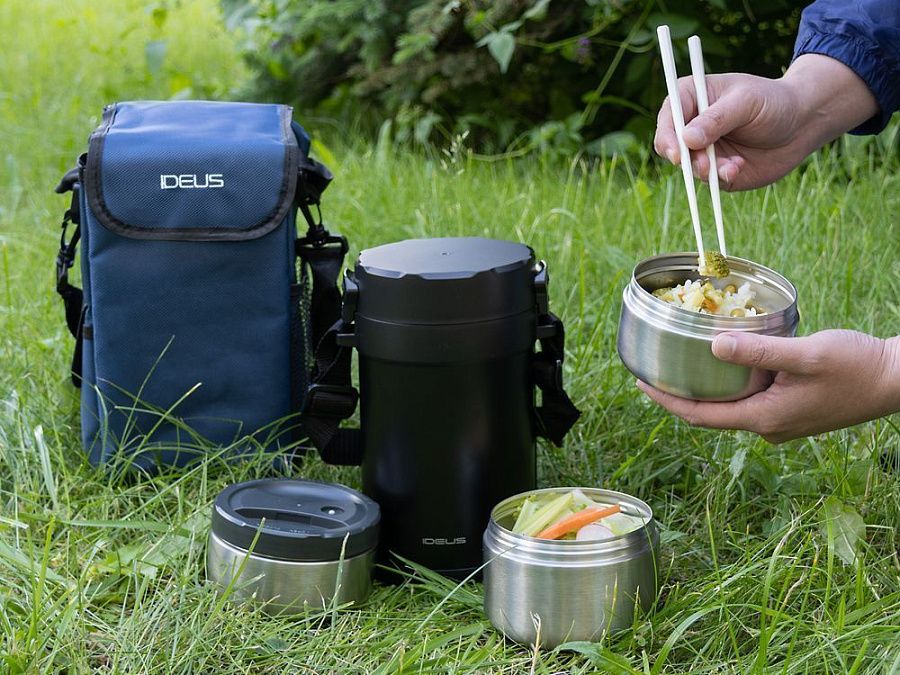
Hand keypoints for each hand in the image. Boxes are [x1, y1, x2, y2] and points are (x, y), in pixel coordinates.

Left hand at [636, 330, 899, 443]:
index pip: (699, 416)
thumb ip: (759, 352)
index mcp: (764, 419)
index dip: (666, 401)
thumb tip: (713, 348)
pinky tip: (725, 362)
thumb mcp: (806, 354)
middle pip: (710, 414)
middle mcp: (768, 427)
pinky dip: (729, 384)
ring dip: (704, 389)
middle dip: (678, 395)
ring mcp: (780, 421)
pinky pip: (749, 400)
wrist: (897, 380)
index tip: (639, 383)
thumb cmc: (856, 366)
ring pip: (730, 406)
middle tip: (653, 371)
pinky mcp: (791, 410)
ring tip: (679, 365)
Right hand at [654, 54, 878, 190]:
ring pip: (689, 167)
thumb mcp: (746, 102)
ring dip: (707, 171)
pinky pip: (709, 181)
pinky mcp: (716, 169)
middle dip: (686, 159)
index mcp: (692, 97)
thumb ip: (716, 119)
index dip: (668, 136)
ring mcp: (703, 149)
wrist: (803, 124)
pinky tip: (739, 167)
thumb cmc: (773, 102)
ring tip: (733, 166)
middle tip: (704, 165)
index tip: (679, 153)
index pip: (668, 117)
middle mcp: (693, 125)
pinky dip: (722, 178)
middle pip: (671, 146)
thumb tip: (687, 139)